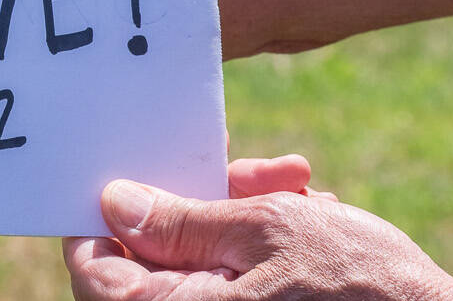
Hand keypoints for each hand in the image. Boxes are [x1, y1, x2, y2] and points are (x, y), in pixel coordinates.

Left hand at [63, 170, 452, 299]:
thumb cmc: (358, 284)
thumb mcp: (266, 230)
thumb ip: (183, 220)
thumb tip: (114, 203)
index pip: (94, 272)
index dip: (102, 220)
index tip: (137, 174)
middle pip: (149, 259)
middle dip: (196, 199)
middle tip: (250, 167)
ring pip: (198, 257)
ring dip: (239, 210)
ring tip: (297, 187)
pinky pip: (233, 273)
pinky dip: (261, 238)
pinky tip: (308, 209)